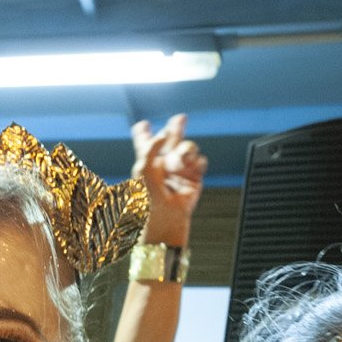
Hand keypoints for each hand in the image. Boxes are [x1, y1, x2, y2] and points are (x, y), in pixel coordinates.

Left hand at [128, 114, 205, 238]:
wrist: (165, 222)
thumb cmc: (147, 200)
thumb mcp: (142, 171)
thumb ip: (150, 149)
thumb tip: (162, 133)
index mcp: (146, 163)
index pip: (144, 144)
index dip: (143, 133)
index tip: (142, 125)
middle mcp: (162, 165)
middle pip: (170, 140)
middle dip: (175, 129)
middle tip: (179, 119)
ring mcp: (179, 171)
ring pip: (188, 148)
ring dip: (186, 150)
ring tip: (181, 160)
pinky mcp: (194, 178)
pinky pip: (200, 161)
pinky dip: (196, 163)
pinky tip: (191, 168)